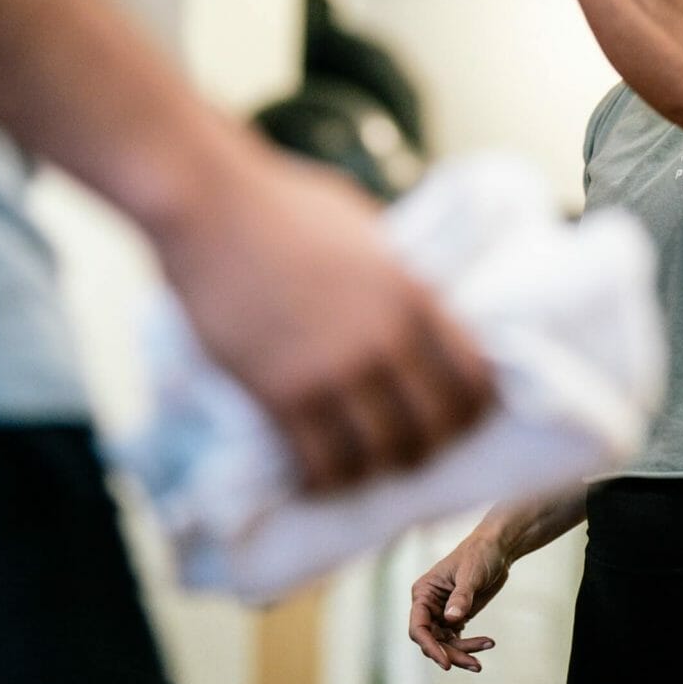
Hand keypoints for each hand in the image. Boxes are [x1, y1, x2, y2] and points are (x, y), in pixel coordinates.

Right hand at [155, 139, 495, 491]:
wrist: (208, 205)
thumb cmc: (281, 203)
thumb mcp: (362, 229)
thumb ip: (391, 276)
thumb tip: (410, 310)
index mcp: (412, 295)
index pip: (474, 380)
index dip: (473, 410)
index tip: (458, 418)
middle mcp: (384, 340)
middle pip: (434, 427)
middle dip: (426, 448)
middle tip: (407, 452)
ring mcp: (333, 371)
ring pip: (379, 456)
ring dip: (374, 470)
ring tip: (361, 468)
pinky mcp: (281, 393)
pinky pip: (321, 464)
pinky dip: (325, 479)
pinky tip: (318, 477)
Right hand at [409, 534, 509, 671]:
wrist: (497, 550)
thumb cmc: (480, 555)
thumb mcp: (471, 574)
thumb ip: (461, 597)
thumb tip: (451, 619)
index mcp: (424, 593)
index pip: (418, 627)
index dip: (430, 646)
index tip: (446, 663)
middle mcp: (429, 605)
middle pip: (433, 640)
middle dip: (452, 654)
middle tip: (475, 664)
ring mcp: (442, 613)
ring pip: (446, 644)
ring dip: (464, 653)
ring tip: (484, 657)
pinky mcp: (457, 618)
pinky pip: (458, 640)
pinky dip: (471, 646)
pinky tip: (488, 643)